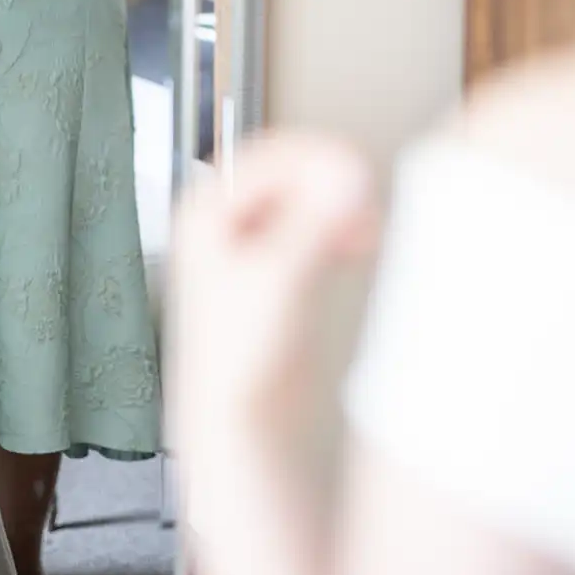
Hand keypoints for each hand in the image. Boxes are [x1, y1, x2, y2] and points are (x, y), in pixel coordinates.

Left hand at [169, 134, 380, 465]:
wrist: (240, 418)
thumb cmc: (237, 357)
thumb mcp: (279, 277)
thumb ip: (315, 221)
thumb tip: (348, 174)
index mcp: (206, 211)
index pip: (271, 155)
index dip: (319, 157)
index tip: (358, 169)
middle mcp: (224, 222)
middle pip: (292, 174)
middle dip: (332, 181)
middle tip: (368, 195)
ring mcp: (252, 245)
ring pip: (307, 199)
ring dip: (340, 204)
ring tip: (367, 226)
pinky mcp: (278, 270)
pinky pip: (316, 226)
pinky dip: (340, 228)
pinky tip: (361, 242)